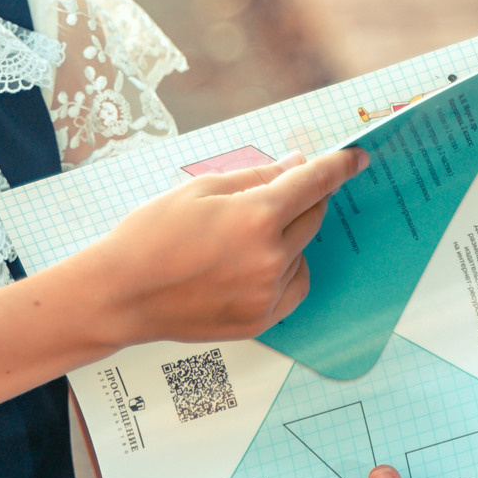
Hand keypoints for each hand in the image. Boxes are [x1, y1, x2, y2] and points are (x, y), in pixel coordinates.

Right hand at [76, 149, 362, 354]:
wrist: (120, 294)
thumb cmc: (151, 235)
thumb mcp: (200, 189)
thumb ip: (256, 176)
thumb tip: (295, 165)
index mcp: (256, 216)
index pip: (314, 182)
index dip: (339, 166)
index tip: (357, 157)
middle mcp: (270, 257)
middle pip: (312, 217)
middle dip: (303, 199)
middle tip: (277, 194)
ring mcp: (267, 293)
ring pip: (301, 253)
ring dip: (286, 238)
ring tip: (238, 239)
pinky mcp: (260, 320)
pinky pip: (293, 286)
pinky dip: (285, 271)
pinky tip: (253, 265)